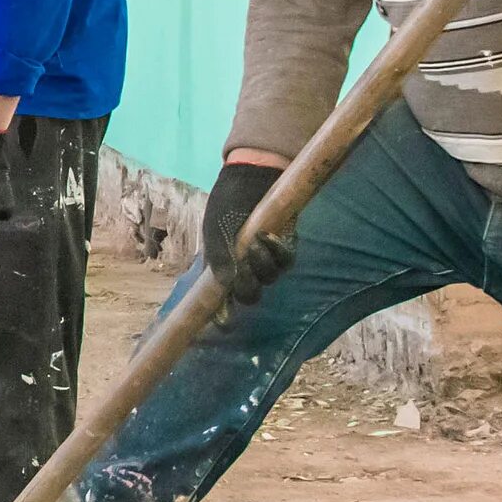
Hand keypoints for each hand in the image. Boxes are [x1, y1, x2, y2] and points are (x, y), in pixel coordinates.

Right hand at [202, 159, 292, 305]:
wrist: (251, 177)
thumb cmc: (228, 203)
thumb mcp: (215, 230)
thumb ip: (219, 258)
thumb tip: (227, 286)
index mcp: (221, 267)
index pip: (221, 300)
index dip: (223, 314)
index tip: (223, 324)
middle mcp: (243, 268)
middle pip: (250, 295)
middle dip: (248, 285)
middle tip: (243, 267)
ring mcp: (265, 259)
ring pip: (269, 278)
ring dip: (262, 264)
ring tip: (255, 241)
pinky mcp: (284, 248)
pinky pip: (286, 261)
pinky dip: (278, 252)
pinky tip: (269, 236)